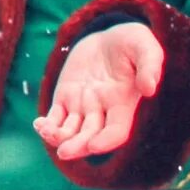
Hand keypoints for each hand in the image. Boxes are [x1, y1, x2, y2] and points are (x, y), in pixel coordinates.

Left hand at [35, 22, 162, 159]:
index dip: (106, 141)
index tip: (94, 146)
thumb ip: (149, 66)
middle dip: (78, 146)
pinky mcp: (66, 97)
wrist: (109, 38)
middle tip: (64, 152)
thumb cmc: (133, 43)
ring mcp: (83, 105)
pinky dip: (47, 125)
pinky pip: (55, 117)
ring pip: (71, 130)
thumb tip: (149, 88)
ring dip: (59, 137)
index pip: (116, 131)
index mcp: (124, 104)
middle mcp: (103, 110)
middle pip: (90, 136)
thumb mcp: (145, 47)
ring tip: (47, 133)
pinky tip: (39, 125)